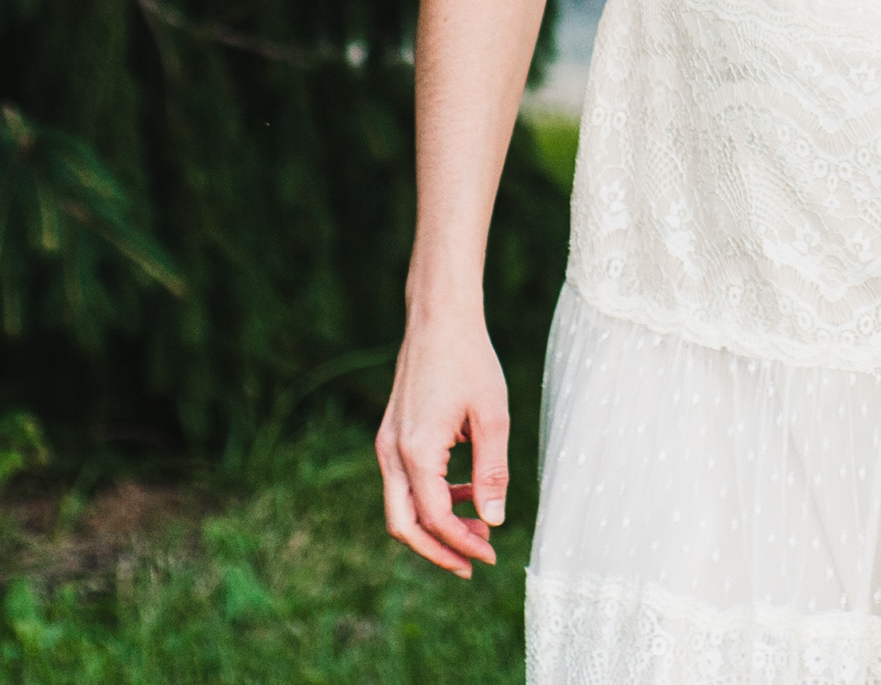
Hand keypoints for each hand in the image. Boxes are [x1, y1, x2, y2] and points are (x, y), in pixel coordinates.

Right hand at [376, 310, 510, 575]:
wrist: (438, 317)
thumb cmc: (470, 360)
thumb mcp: (493, 416)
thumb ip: (492, 471)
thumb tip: (494, 520)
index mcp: (417, 450)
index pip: (435, 519)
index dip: (463, 544)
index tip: (492, 555)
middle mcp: (392, 451)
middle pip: (404, 526)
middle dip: (438, 551)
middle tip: (473, 564)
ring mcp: (386, 443)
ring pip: (400, 508)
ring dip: (435, 527)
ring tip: (478, 527)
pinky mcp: (391, 435)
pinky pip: (403, 484)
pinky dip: (429, 500)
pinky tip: (464, 493)